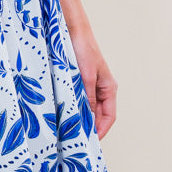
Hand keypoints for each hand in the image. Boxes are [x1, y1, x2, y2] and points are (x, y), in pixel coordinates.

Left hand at [67, 22, 117, 139]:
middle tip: (76, 140)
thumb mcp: (85, 76)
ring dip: (79, 118)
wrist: (71, 30)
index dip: (101, 131)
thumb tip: (88, 119)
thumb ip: (87, 98)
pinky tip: (62, 114)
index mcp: (108, 88)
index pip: (109, 117)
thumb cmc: (83, 49)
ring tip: (68, 130)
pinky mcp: (77, 82)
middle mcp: (100, 89)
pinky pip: (77, 100)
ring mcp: (89, 86)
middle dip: (89, 127)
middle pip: (98, 115)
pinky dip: (72, 108)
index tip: (90, 142)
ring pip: (87, 109)